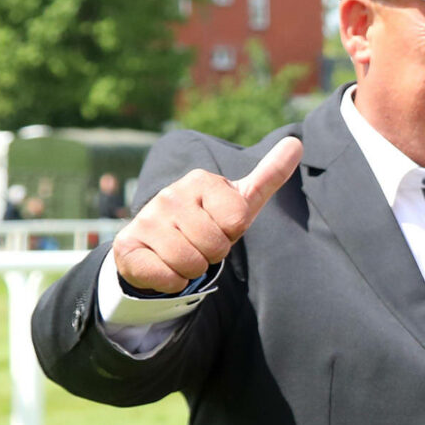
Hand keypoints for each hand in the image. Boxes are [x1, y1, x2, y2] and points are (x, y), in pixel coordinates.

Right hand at [111, 137, 301, 292]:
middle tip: (200, 244)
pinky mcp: (127, 246)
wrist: (157, 246)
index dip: (233, 233)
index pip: (237, 220)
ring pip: (191, 264)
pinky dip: (172, 281)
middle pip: (216, 246)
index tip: (220, 226)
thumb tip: (297, 142)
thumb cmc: (208, 222)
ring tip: (183, 255)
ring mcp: (145, 219)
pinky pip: (167, 278)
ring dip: (192, 269)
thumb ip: (269, 175)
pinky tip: (163, 266)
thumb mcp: (241, 201)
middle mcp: (170, 195)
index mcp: (201, 181)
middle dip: (213, 254)